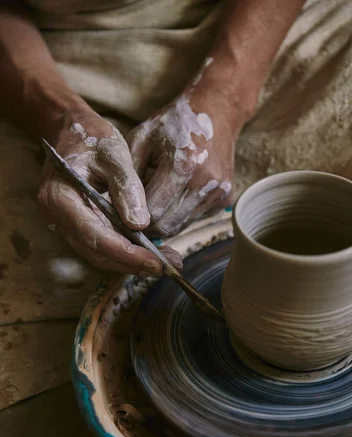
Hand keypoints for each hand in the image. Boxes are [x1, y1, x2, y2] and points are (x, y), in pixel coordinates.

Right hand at [38, 111, 181, 274]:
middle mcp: (58, 218)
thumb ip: (126, 186)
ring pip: (100, 255)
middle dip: (133, 263)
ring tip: (165, 262)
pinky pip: (102, 246)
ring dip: (132, 262)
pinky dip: (126, 253)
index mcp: (60, 198)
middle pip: (97, 252)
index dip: (126, 253)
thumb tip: (140, 223)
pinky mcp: (80, 226)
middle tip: (168, 266)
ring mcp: (67, 225)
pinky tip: (150, 252)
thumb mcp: (113, 152)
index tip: (155, 262)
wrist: (72, 131)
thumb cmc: (91, 137)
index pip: (95, 236)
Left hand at [126, 89, 239, 237]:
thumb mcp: (142, 139)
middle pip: (167, 225)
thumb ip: (128, 175)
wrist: (216, 111)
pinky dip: (180, 214)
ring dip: (164, 219)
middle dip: (147, 223)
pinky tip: (175, 195)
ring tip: (154, 200)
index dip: (132, 215)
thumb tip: (117, 209)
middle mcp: (204, 182)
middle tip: (134, 212)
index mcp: (182, 165)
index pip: (151, 211)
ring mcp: (218, 192)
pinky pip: (194, 219)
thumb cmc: (172, 124)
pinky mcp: (226, 198)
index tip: (122, 212)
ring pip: (181, 226)